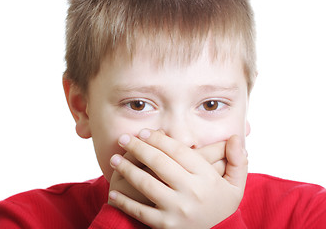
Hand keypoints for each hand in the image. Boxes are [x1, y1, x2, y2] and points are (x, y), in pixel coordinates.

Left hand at [108, 129, 247, 228]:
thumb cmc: (220, 204)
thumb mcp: (236, 184)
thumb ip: (238, 160)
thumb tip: (235, 137)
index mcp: (206, 178)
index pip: (179, 152)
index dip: (159, 139)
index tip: (145, 132)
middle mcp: (191, 193)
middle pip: (159, 163)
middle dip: (138, 147)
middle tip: (124, 139)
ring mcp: (176, 210)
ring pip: (146, 184)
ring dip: (127, 169)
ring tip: (114, 159)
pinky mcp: (164, 225)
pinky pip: (140, 211)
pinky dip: (124, 202)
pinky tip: (113, 192)